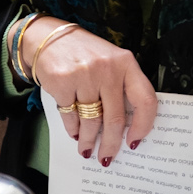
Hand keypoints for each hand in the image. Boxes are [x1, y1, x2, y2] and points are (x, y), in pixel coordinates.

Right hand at [26, 17, 158, 163]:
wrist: (47, 36)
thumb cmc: (83, 53)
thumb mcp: (109, 62)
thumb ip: (121, 86)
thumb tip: (124, 127)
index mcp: (126, 63)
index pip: (145, 100)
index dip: (143, 126)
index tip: (134, 141)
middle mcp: (107, 68)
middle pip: (114, 118)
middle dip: (111, 144)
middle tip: (106, 157)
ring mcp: (84, 75)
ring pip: (91, 120)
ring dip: (89, 140)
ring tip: (86, 150)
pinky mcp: (62, 81)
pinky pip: (70, 115)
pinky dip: (72, 128)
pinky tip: (74, 132)